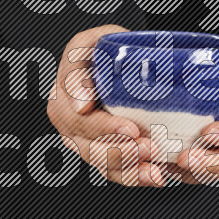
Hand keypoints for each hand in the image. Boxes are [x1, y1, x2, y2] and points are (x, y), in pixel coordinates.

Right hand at [46, 25, 166, 186]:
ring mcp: (80, 137)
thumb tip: (82, 104)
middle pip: (88, 143)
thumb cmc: (112, 48)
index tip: (130, 129)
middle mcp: (67, 116)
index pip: (78, 113)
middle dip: (120, 149)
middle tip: (149, 147)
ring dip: (128, 168)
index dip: (104, 126)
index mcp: (64, 88)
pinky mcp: (98, 151)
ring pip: (99, 161)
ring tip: (154, 169)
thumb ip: (85, 63)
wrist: (125, 61)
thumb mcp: (99, 40)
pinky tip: (154, 176)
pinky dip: (133, 177)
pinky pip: (112, 171)